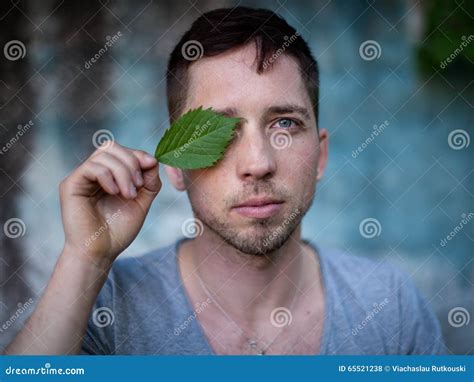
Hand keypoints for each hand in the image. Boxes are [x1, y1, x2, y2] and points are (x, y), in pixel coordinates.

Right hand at [59, 141, 160, 264]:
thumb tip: (153, 159)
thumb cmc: (118, 230)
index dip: (138, 154)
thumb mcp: (141, 202)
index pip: (123, 151)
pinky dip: (108, 176)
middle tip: (138, 186)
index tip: (151, 165)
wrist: (100, 252)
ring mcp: (82, 177)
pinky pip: (92, 167)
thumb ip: (149, 181)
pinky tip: (115, 192)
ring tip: (129, 194)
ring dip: (123, 172)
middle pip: (112, 147)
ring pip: (104, 154)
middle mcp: (94, 172)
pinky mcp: (71, 184)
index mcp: (110, 175)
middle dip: (131, 162)